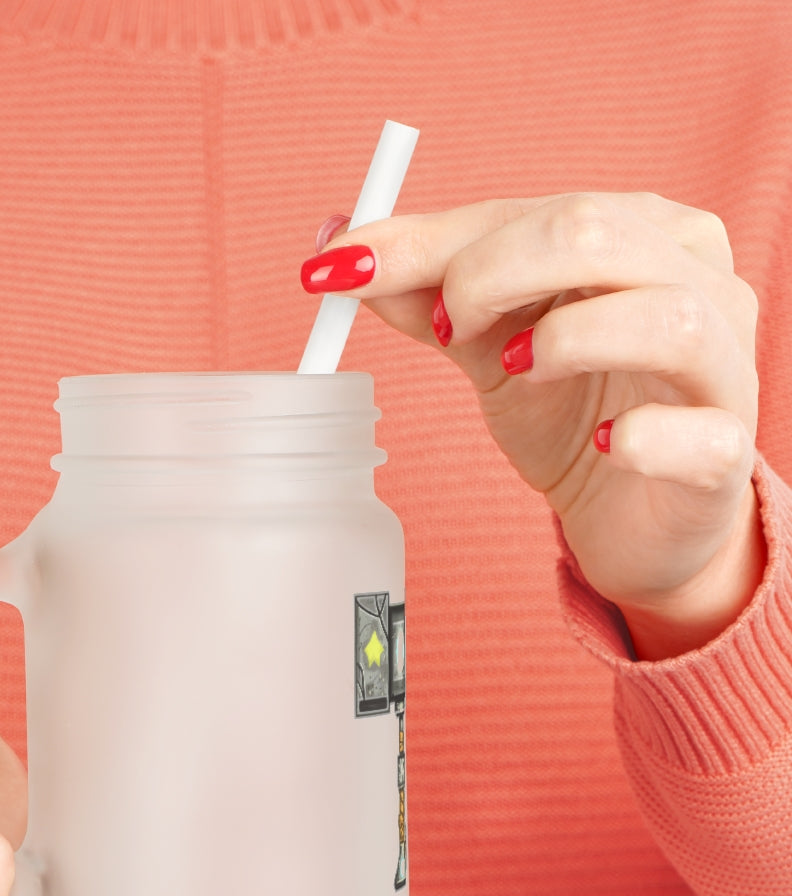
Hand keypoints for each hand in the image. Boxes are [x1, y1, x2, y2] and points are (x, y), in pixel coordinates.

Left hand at [304, 193, 764, 658]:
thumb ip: (426, 295)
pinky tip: (605, 445)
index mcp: (639, 234)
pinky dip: (642, 437)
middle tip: (444, 329)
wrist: (631, 514)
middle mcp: (697, 281)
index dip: (429, 240)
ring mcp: (723, 366)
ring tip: (514, 371)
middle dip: (489, 274)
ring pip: (666, 317)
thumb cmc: (570, 412)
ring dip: (565, 340)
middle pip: (595, 234)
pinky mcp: (726, 455)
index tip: (342, 269)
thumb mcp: (488, 346)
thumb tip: (340, 249)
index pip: (530, 211)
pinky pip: (699, 434)